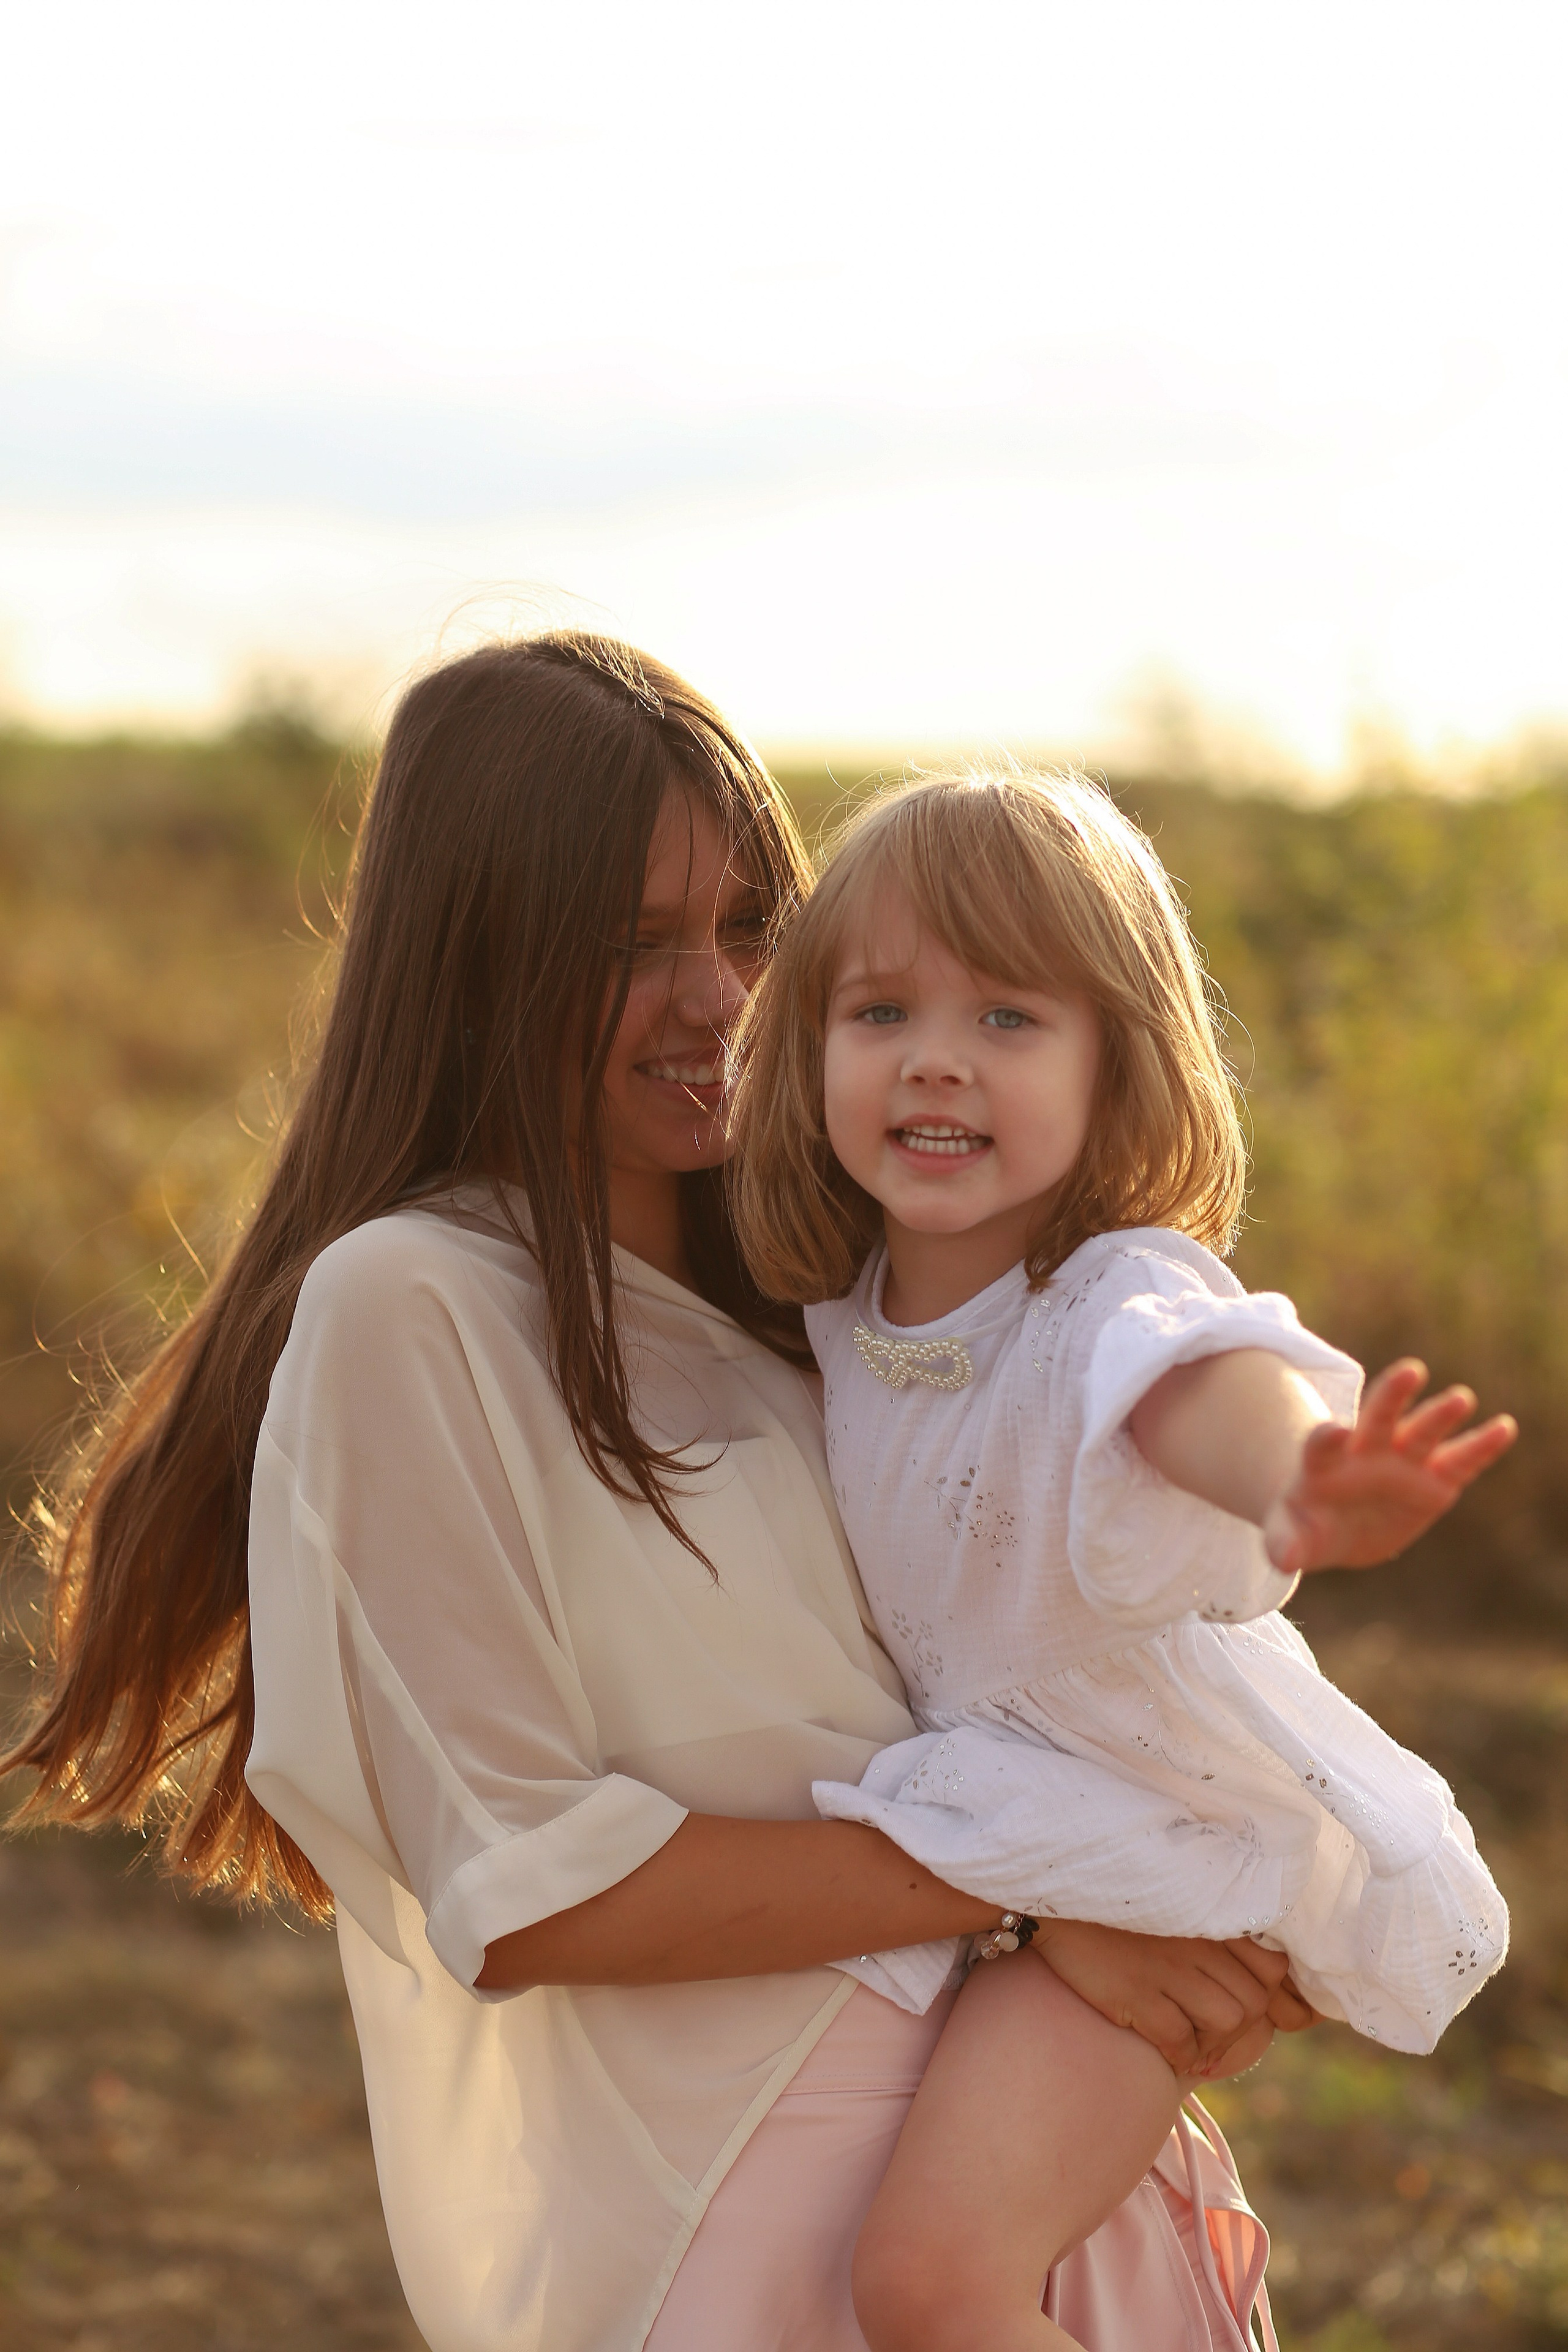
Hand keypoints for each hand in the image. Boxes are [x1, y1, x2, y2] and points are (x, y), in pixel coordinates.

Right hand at [1030, 1919, 1313, 2076]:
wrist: (1055, 1906)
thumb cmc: (1117, 1914)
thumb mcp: (1174, 1910)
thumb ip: (1212, 1937)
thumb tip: (1250, 1985)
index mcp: (1208, 1917)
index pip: (1272, 1966)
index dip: (1266, 1996)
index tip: (1242, 2006)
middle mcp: (1195, 1940)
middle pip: (1253, 2001)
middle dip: (1240, 2029)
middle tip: (1213, 2036)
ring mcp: (1166, 1967)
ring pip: (1227, 2020)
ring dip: (1216, 2044)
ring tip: (1196, 2046)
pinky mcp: (1135, 1993)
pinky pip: (1180, 2038)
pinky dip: (1182, 2055)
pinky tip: (1169, 2051)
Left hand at [1263, 1358, 1516, 1578]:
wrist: (1336, 1526)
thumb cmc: (1307, 1526)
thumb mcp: (1291, 1536)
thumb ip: (1286, 1543)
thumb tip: (1283, 1561)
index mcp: (1323, 1462)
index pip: (1321, 1444)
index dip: (1325, 1438)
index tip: (1334, 1430)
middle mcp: (1365, 1451)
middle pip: (1378, 1417)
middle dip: (1392, 1395)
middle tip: (1410, 1370)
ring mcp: (1402, 1461)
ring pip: (1422, 1431)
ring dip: (1440, 1414)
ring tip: (1461, 1397)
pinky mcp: (1434, 1480)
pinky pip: (1461, 1460)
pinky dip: (1482, 1445)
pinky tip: (1504, 1427)